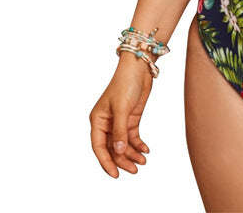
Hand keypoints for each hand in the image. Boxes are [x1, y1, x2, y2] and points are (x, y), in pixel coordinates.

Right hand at [89, 55, 153, 177]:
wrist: (139, 68)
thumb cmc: (125, 84)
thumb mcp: (122, 108)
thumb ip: (120, 131)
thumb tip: (118, 151)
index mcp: (97, 121)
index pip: (99, 147)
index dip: (106, 162)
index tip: (115, 174)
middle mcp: (106, 123)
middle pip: (112, 148)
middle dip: (123, 160)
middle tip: (135, 170)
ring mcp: (119, 121)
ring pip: (123, 144)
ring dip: (132, 154)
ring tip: (143, 161)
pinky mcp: (131, 118)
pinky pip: (132, 136)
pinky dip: (138, 144)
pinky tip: (145, 150)